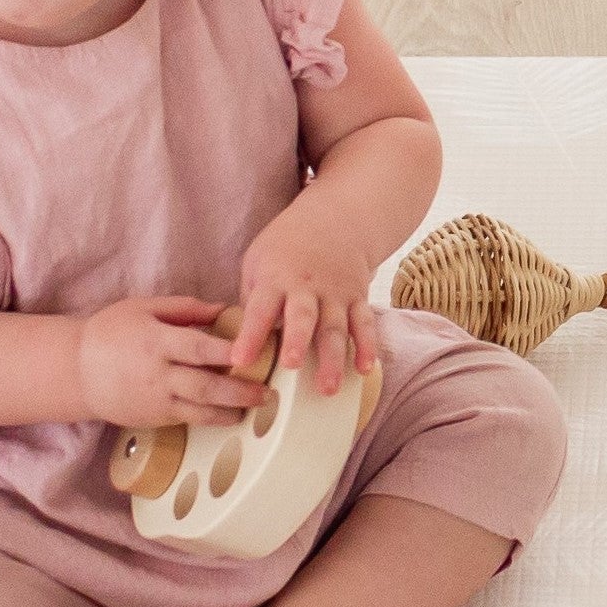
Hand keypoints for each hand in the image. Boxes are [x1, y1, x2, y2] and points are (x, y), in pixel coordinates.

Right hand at [78, 296, 272, 427]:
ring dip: (231, 410)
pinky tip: (231, 413)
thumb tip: (224, 309)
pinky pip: (188, 419)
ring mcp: (155, 400)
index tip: (259, 349)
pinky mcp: (154, 418)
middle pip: (205, 385)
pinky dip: (211, 418)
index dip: (230, 352)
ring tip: (256, 406)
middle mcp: (157, 374)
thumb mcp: (143, 308)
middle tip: (267, 390)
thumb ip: (185, 308)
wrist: (77, 371)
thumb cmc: (111, 332)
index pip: (199, 347)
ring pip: (200, 409)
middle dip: (240, 390)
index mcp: (155, 341)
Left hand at [231, 211, 386, 397]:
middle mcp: (306, 286)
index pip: (260, 309)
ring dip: (333, 358)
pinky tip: (365, 369)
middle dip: (297, 342)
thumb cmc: (287, 245)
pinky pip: (364, 323)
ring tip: (328, 388)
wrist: (336, 218)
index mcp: (275, 278)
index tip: (239, 360)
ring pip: (335, 327)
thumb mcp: (257, 261)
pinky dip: (367, 345)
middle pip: (302, 316)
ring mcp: (336, 293)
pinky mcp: (358, 297)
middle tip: (291, 366)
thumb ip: (252, 300)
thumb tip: (242, 340)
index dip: (250, 335)